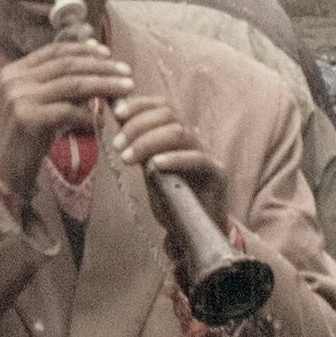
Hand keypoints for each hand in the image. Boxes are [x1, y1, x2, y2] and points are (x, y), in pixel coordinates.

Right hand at [0, 33, 129, 187]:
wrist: (2, 170)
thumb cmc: (26, 136)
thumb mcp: (37, 103)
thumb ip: (59, 84)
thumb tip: (93, 62)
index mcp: (15, 71)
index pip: (55, 51)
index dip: (84, 50)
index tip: (108, 54)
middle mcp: (15, 80)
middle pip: (67, 65)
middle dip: (101, 67)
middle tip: (127, 72)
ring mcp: (19, 99)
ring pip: (72, 84)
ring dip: (104, 85)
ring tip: (125, 89)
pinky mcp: (28, 119)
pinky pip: (68, 111)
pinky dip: (88, 115)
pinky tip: (100, 122)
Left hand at [106, 97, 222, 211]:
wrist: (193, 231)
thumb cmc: (171, 199)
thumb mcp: (150, 170)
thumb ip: (140, 148)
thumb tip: (118, 123)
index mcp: (179, 133)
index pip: (162, 106)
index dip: (139, 104)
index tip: (117, 113)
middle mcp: (194, 139)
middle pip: (169, 115)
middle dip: (138, 126)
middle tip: (118, 145)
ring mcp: (207, 154)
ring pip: (179, 133)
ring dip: (148, 142)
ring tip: (127, 158)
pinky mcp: (218, 173)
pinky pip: (197, 159)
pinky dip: (174, 159)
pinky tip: (156, 165)